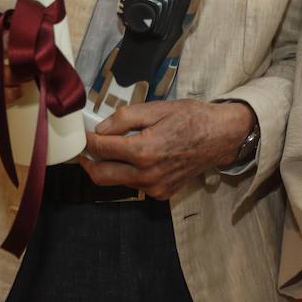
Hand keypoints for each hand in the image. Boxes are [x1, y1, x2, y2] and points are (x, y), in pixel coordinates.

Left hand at [80, 99, 253, 199]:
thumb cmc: (192, 118)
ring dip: (108, 167)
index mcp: (145, 150)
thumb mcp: (157, 108)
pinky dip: (128, 173)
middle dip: (87, 162)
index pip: (101, 148)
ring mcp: (155, 187)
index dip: (85, 141)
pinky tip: (136, 158)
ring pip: (116, 182)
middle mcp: (148, 174)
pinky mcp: (161, 193)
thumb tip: (100, 130)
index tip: (80, 134)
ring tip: (113, 149)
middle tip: (85, 148)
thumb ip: (123, 118)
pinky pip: (134, 186)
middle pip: (100, 175)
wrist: (221, 136)